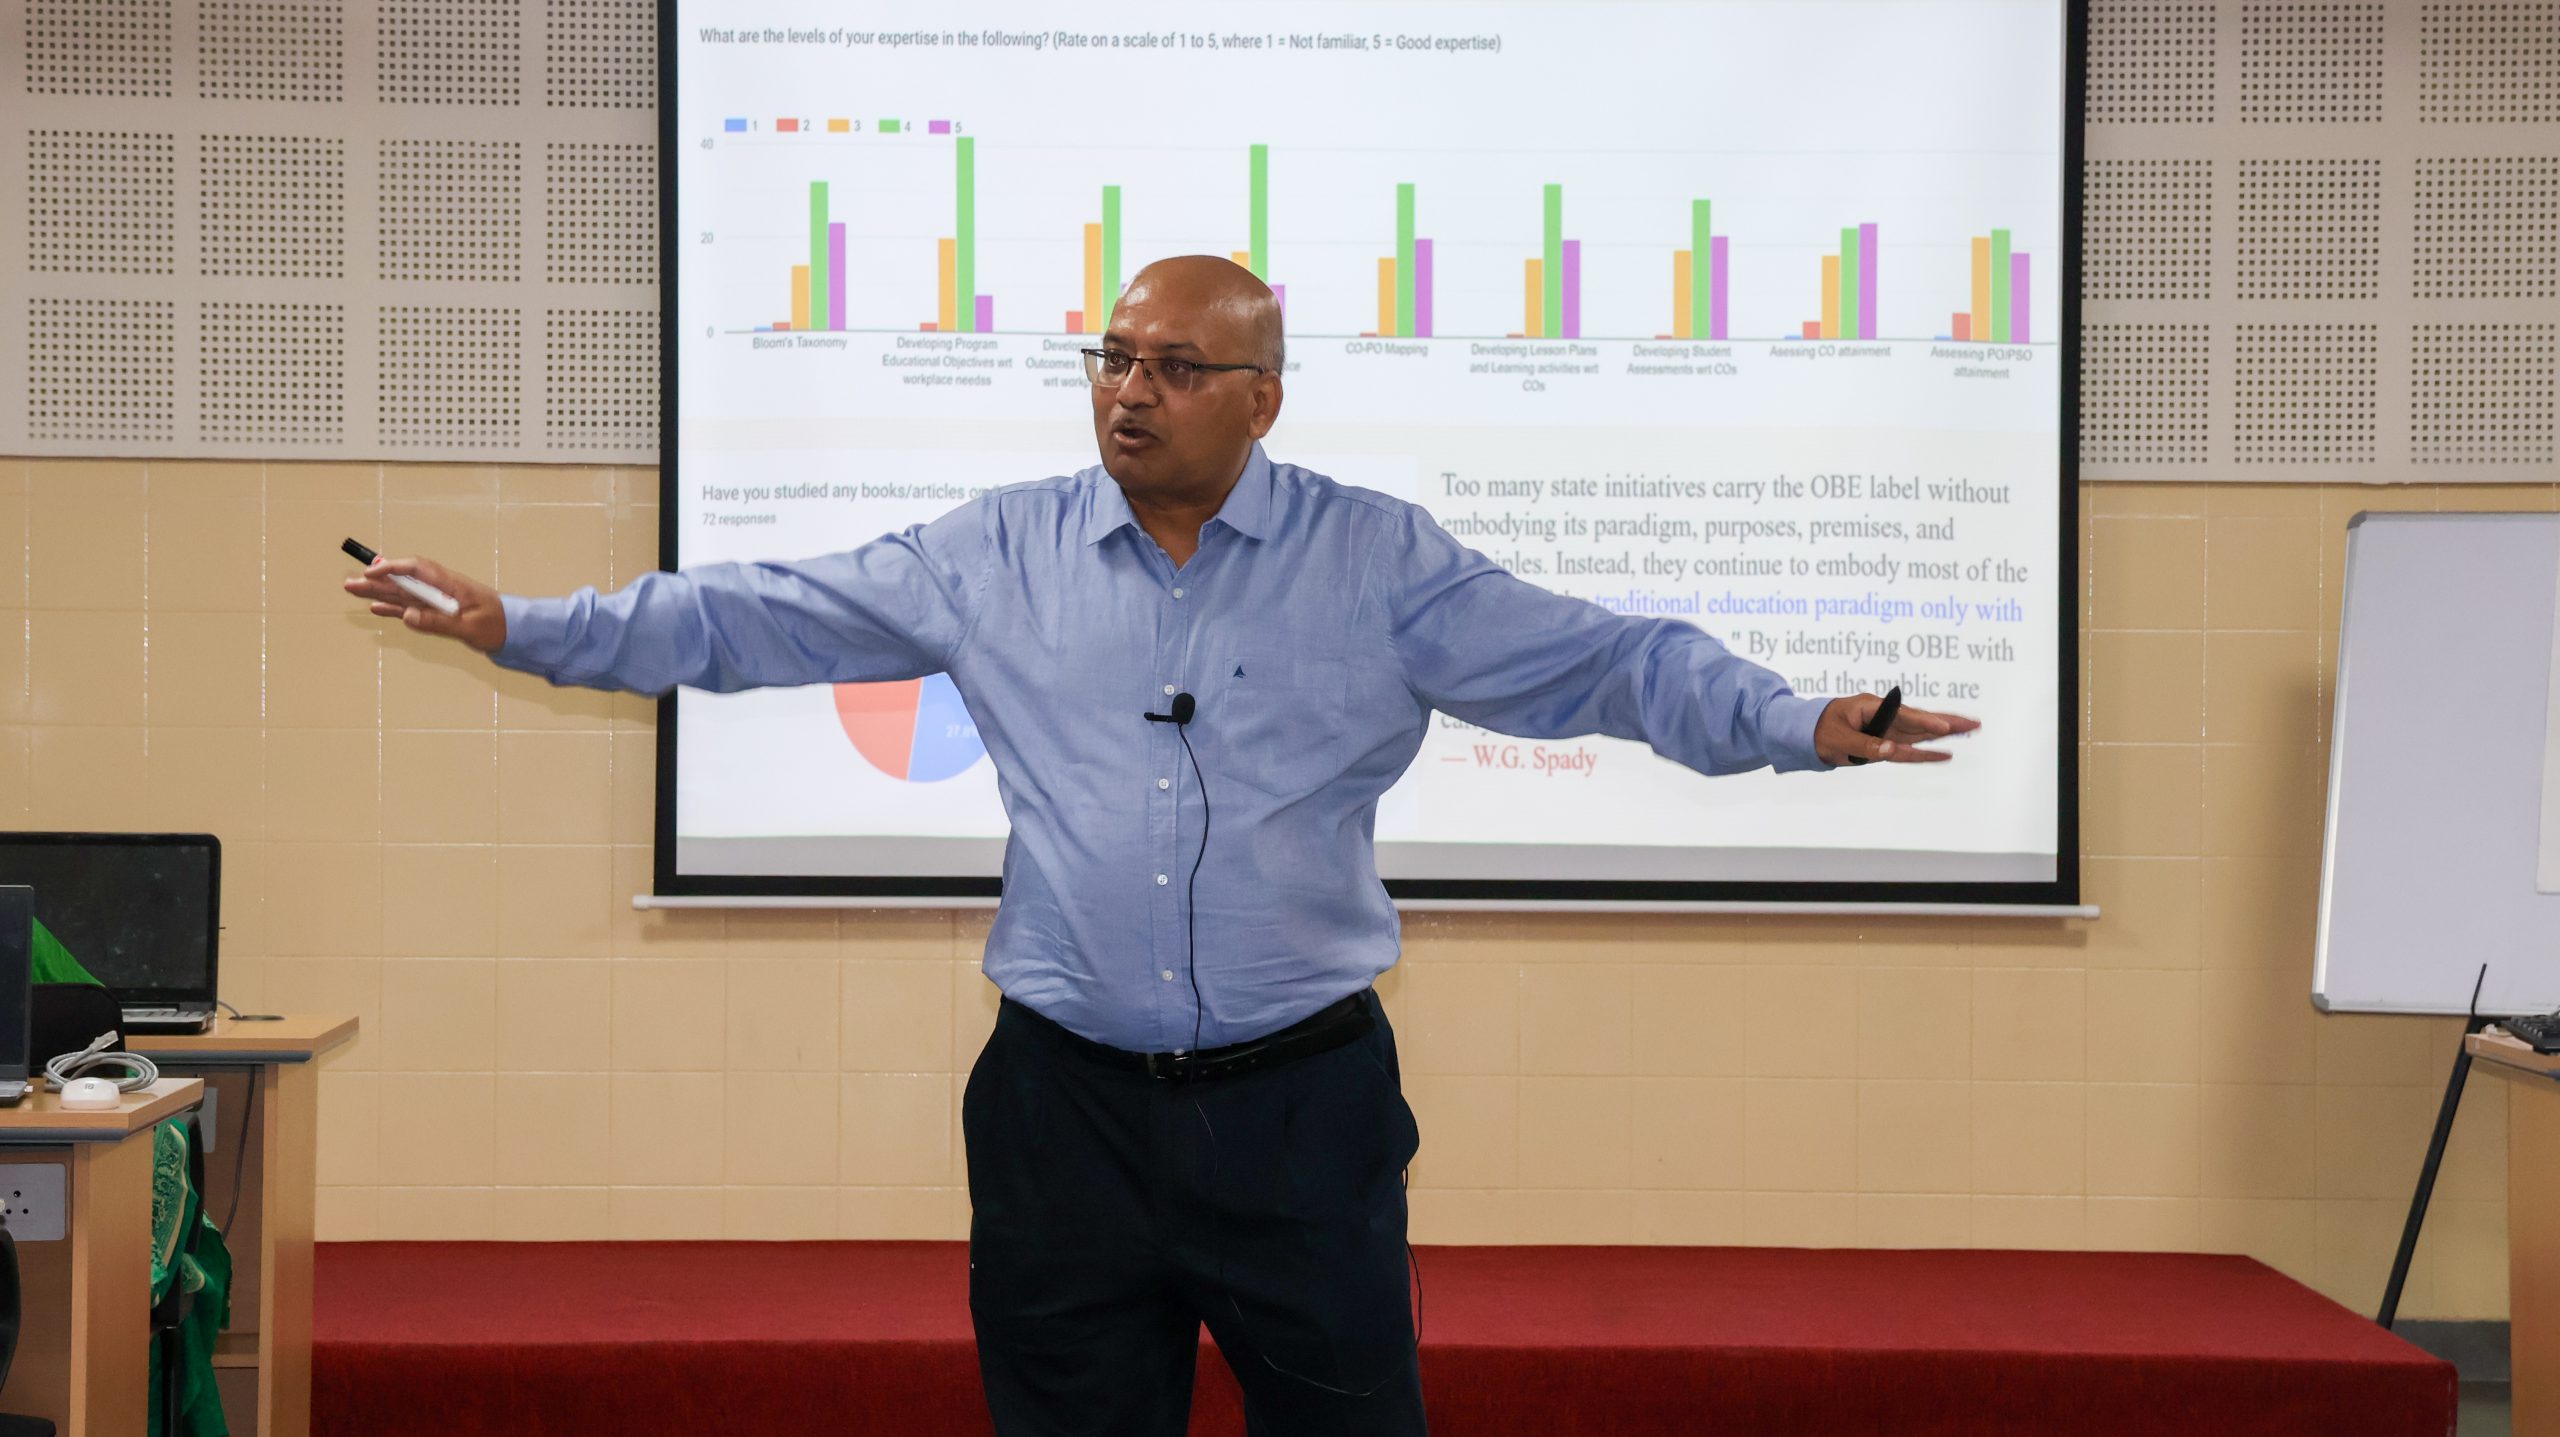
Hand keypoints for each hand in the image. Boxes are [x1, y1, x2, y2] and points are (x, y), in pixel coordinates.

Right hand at [343, 555, 506, 651]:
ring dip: (379, 592)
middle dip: (376, 580)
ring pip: (403, 594)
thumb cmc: (498, 625)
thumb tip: (407, 616)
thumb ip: (438, 622)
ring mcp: (438, 600)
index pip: (417, 569)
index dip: (393, 567)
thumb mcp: (469, 627)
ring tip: (353, 590)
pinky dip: (394, 608)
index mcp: (451, 584)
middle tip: (349, 583)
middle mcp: (441, 589)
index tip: (372, 572)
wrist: (516, 631)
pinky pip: (412, 607)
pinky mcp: (439, 612)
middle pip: (404, 581)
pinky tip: (377, 607)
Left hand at [1813, 693, 1978, 765]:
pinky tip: (1945, 753)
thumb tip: (1890, 752)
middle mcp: (1885, 716)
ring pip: (1922, 731)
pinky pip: (1911, 745)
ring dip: (1946, 732)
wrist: (1807, 733)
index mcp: (1872, 707)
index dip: (1924, 721)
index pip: (1904, 715)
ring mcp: (1887, 729)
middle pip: (1921, 720)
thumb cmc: (1820, 731)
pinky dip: (1928, 749)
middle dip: (1948, 721)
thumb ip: (1864, 745)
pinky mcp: (1886, 742)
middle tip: (1974, 723)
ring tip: (1971, 730)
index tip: (1944, 726)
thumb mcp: (1839, 739)